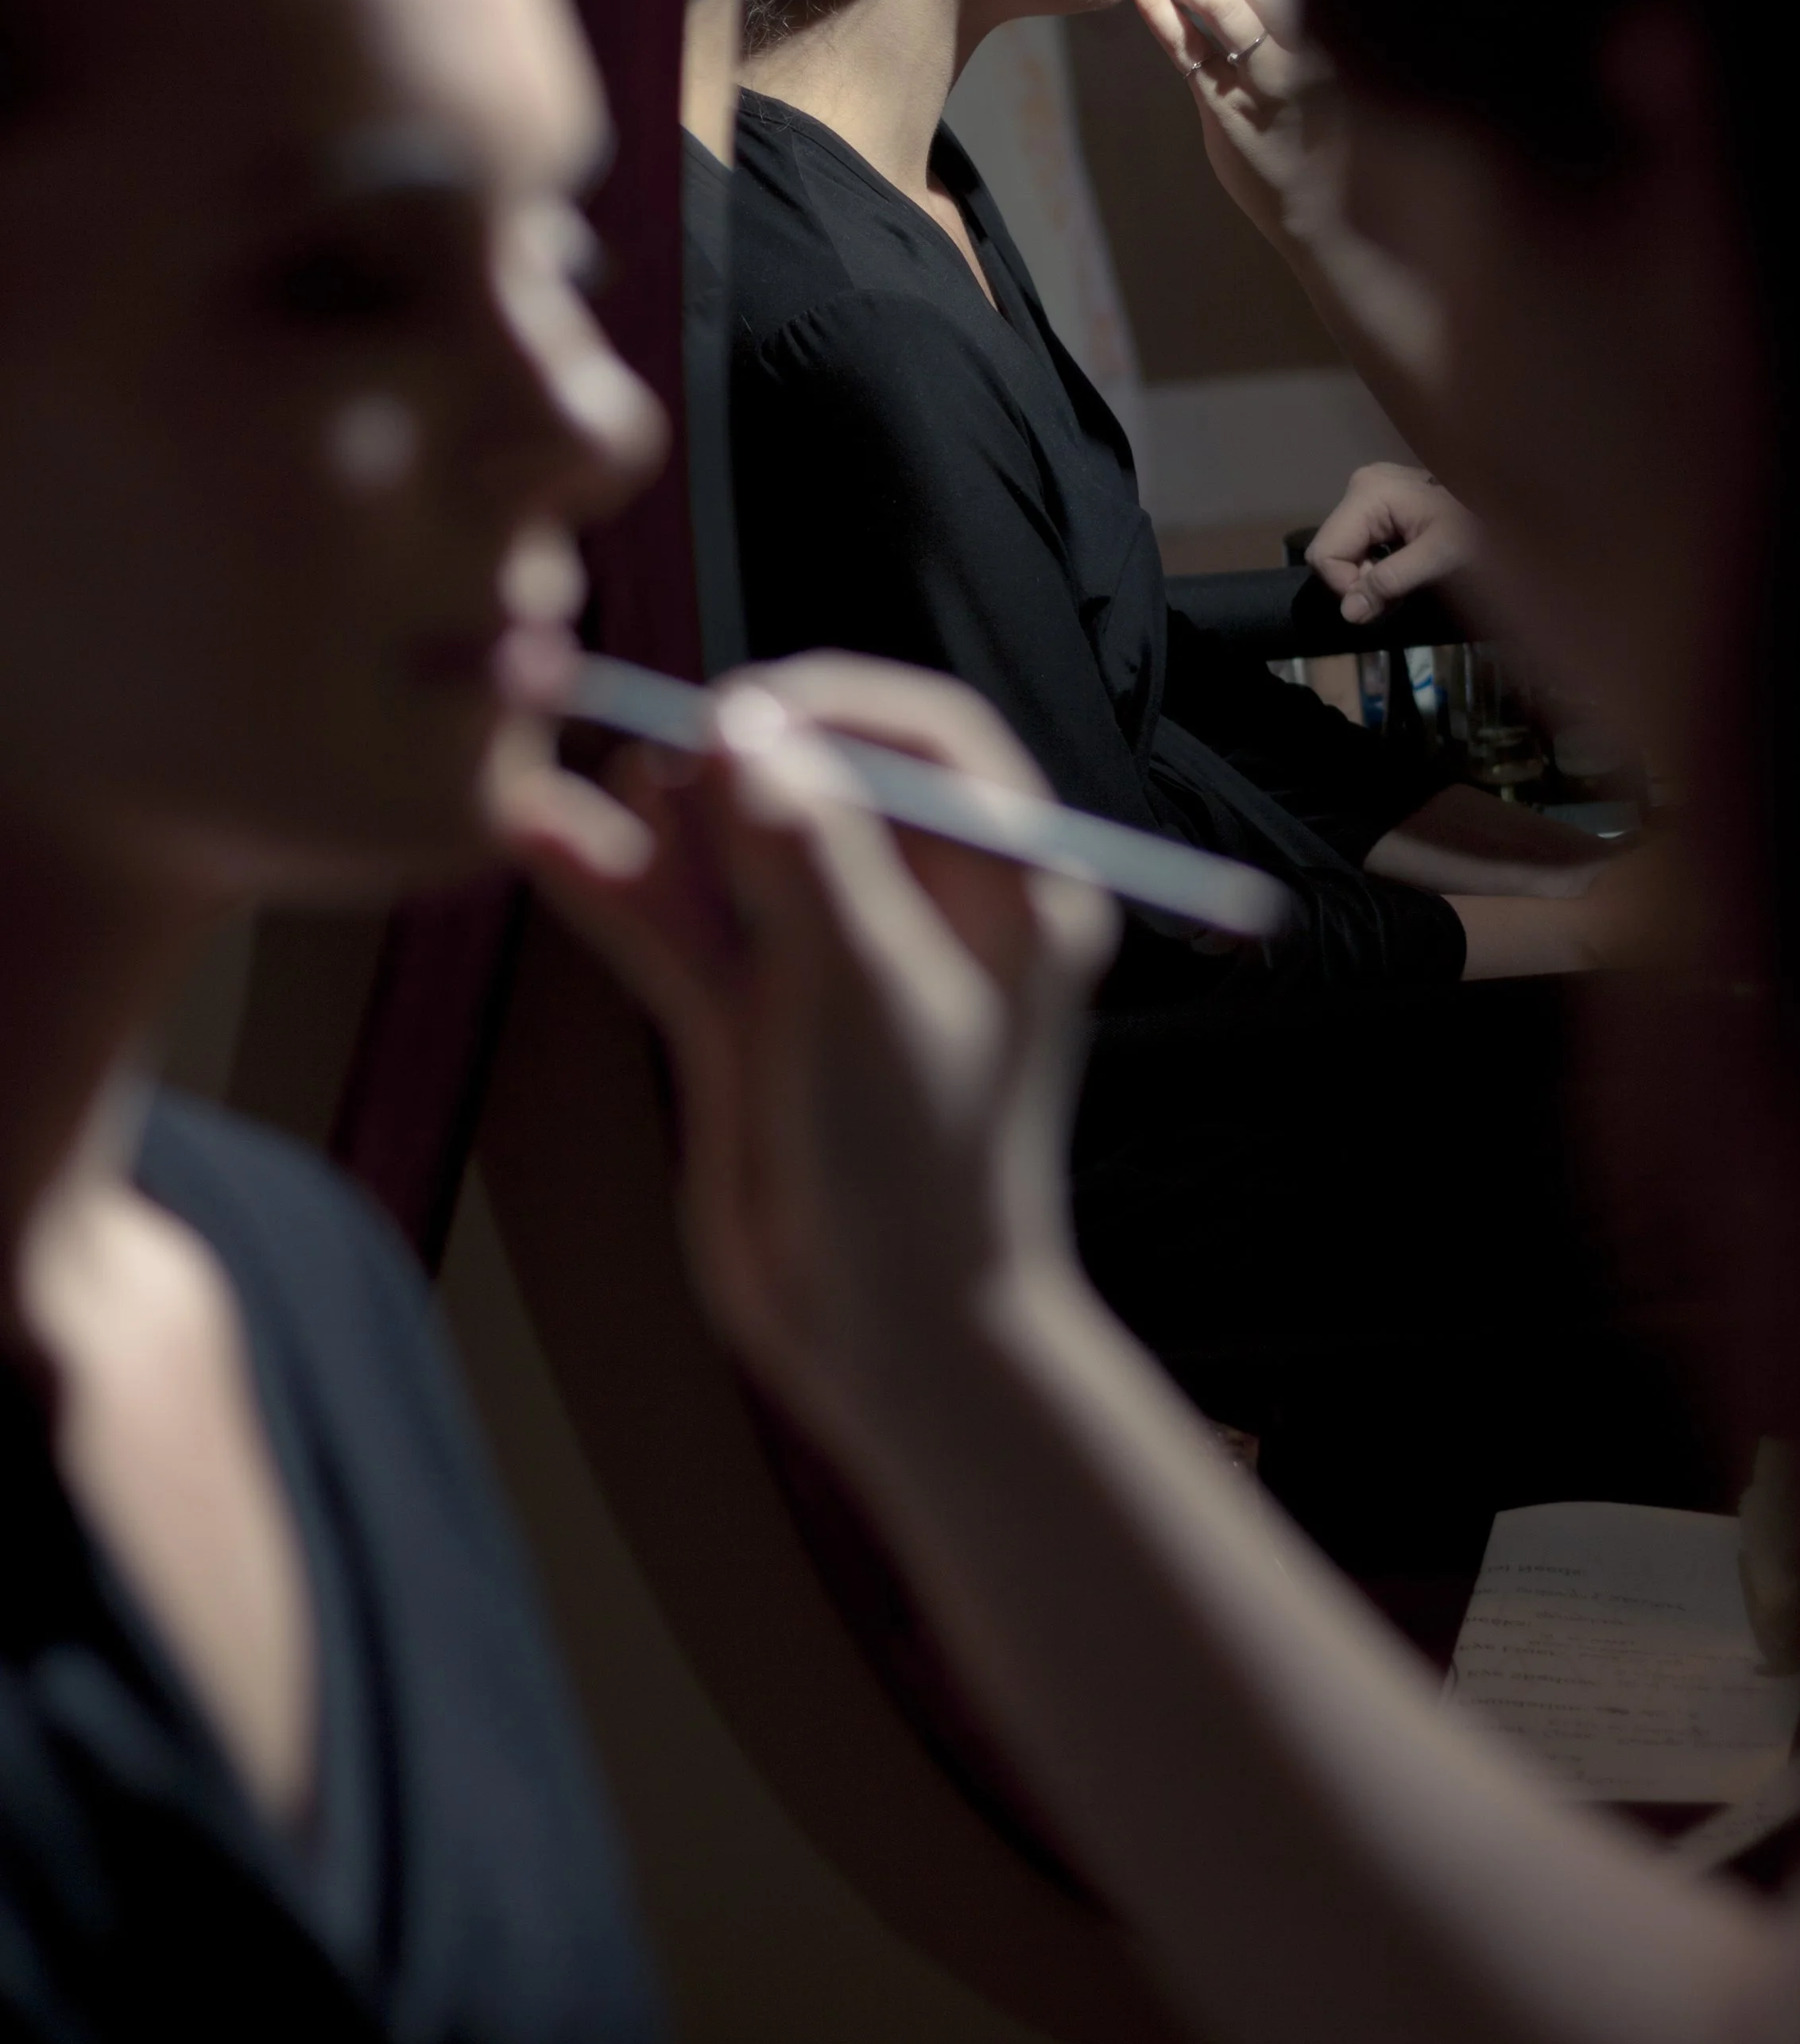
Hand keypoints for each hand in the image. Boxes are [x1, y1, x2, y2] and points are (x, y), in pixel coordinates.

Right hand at [500, 654, 1114, 1458]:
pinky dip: (621, 883)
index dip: (829, 706)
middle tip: (647, 756)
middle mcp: (925, 910)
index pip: (926, 739)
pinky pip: (682, 927)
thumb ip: (807, 849)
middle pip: (813, 784)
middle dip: (722, 764)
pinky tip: (544, 836)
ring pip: (730, 855)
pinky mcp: (754, 1022)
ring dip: (652, 820)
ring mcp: (831, 965)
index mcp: (1011, 887)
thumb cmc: (917, 1165)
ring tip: (567, 786)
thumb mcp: (867, 988)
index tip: (738, 713)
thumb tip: (743, 728)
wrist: (889, 1337)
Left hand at [1128, 0, 1313, 257]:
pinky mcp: (1228, 109)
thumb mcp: (1329, 68)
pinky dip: (1158, 14)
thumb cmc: (1327, 132)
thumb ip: (1299, 22)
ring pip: (1226, 5)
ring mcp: (1268, 82)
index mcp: (1335, 32)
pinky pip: (1189, 49)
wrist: (1325, 209)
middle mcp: (1309, 51)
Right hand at [1306, 462, 1478, 623]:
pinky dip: (1375, 565)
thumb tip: (1348, 613)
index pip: (1325, 553)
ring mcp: (1368, 492)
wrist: (1506, 503)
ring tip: (1402, 584)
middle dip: (1357, 582)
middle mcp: (1360, 486)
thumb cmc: (1478, 527)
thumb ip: (1391, 582)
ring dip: (1368, 577)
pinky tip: (1402, 569)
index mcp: (1368, 494)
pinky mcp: (1378, 502)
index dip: (1345, 586)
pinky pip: (1359, 542)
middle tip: (1394, 595)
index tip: (1380, 601)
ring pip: (1344, 550)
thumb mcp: (1440, 557)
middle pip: (1331, 550)